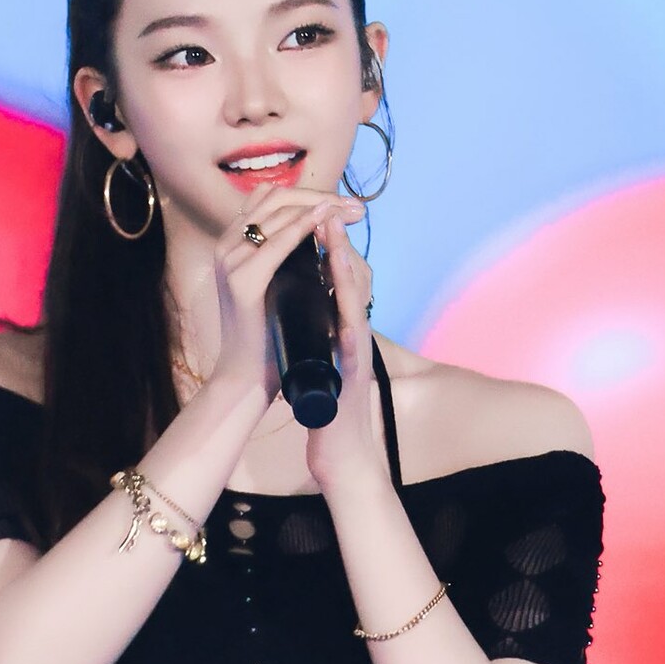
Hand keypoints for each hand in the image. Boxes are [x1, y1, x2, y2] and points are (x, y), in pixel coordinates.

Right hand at [208, 185, 365, 401]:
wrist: (246, 378)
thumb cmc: (265, 336)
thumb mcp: (275, 285)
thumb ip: (285, 257)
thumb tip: (320, 230)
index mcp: (232, 243)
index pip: (270, 198)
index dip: (310, 194)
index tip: (346, 205)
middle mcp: (227, 245)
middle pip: (276, 197)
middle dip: (322, 196)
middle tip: (357, 208)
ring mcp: (231, 262)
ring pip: (279, 213)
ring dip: (320, 207)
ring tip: (351, 213)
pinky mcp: (243, 282)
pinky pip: (277, 244)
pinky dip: (304, 228)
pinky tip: (327, 224)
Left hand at [304, 213, 391, 495]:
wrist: (343, 451)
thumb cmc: (330, 409)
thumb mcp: (323, 360)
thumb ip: (322, 333)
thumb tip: (309, 307)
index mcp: (341, 330)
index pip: (337, 281)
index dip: (330, 247)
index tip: (320, 215)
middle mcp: (353, 337)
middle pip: (349, 283)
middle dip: (338, 245)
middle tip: (331, 211)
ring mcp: (355, 355)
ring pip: (352, 305)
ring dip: (346, 270)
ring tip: (335, 237)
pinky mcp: (353, 377)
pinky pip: (351, 343)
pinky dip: (348, 321)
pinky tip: (343, 304)